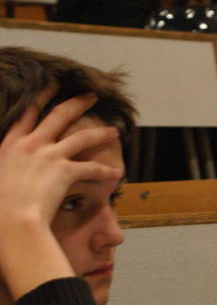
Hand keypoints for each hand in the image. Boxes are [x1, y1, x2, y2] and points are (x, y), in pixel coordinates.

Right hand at [0, 89, 120, 298]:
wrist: (9, 219)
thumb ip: (8, 163)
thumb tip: (14, 166)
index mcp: (10, 144)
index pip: (27, 113)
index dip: (41, 96)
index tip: (52, 85)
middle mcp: (30, 144)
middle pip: (58, 115)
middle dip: (78, 102)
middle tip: (92, 95)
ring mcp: (49, 155)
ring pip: (82, 137)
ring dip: (101, 133)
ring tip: (115, 130)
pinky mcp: (65, 171)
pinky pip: (92, 168)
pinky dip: (105, 171)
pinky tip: (117, 172)